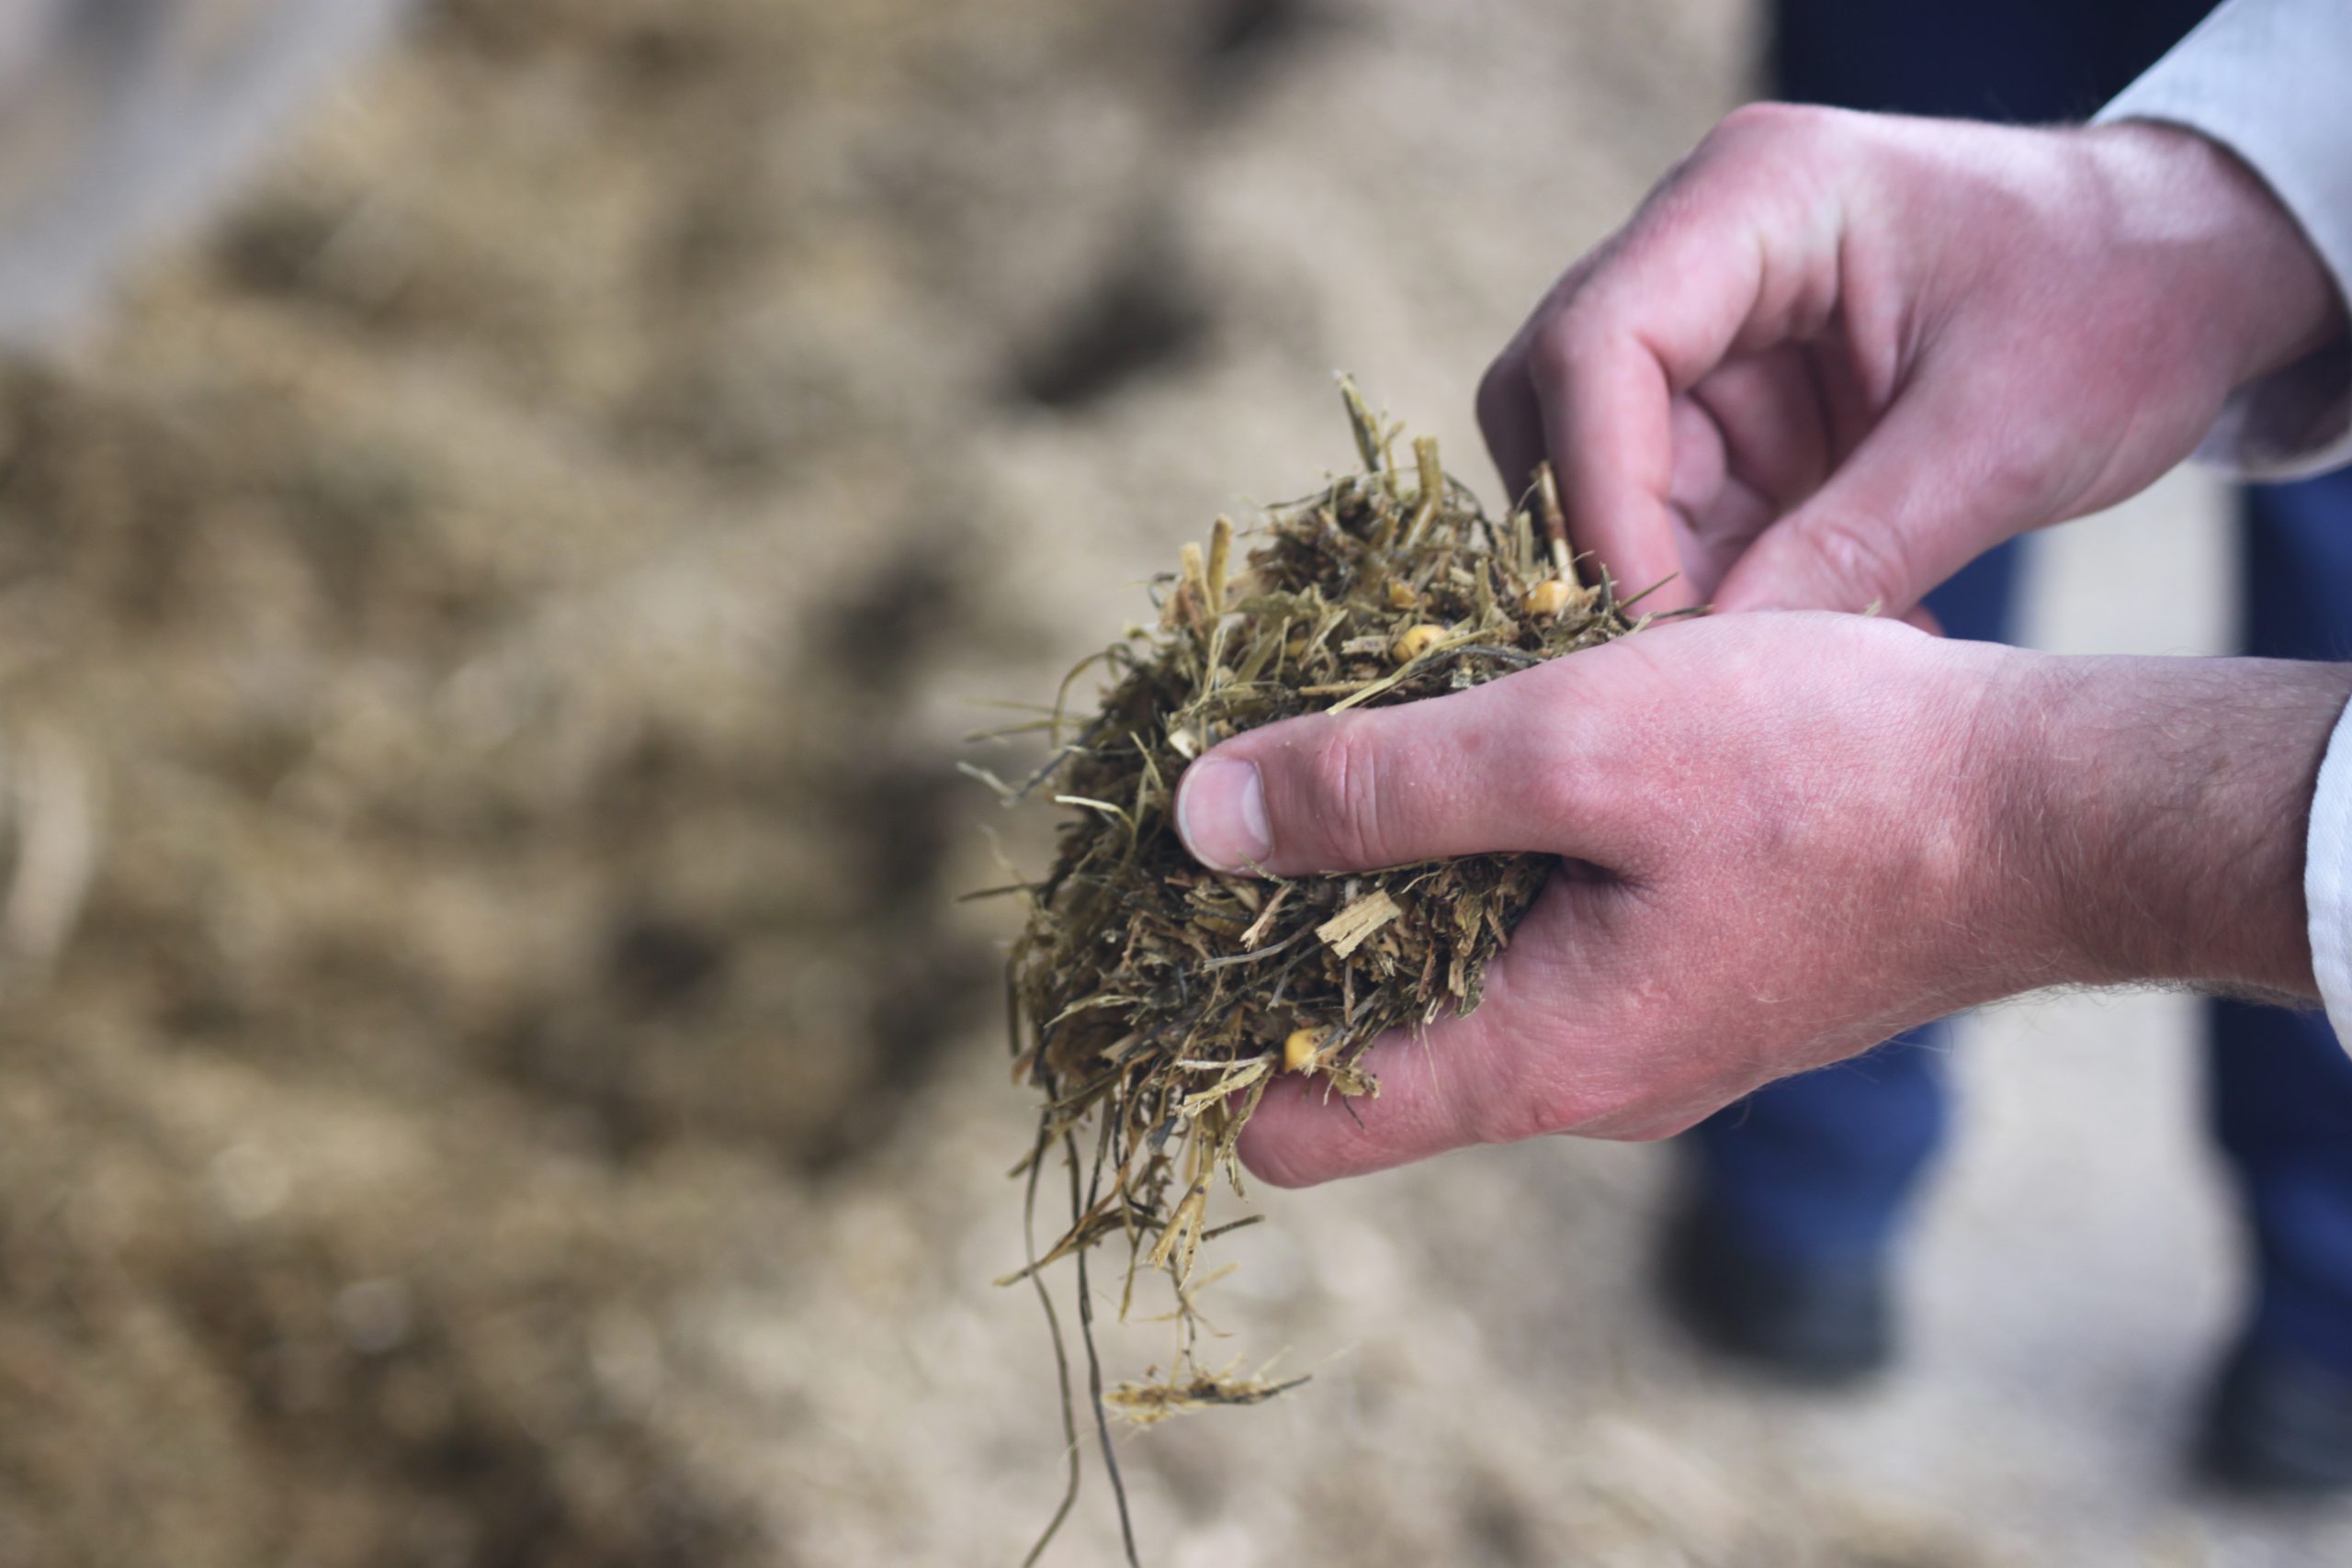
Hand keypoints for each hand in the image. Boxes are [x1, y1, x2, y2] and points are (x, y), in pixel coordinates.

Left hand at [1173, 615, 2343, 1186]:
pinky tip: (1470, 747)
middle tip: (1222, 795)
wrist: (2049, 808)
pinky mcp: (1684, 970)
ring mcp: (1636, 1031)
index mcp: (1532, 1062)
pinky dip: (1479, 860)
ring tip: (1334, 746)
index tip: (1147, 923)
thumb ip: (1380, 787)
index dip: (1195, 1041)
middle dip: (1273, 939)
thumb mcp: (1575, 745)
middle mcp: (1576, 1079)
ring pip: (1448, 981)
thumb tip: (1200, 819)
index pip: (1294, 1129)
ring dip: (1382, 878)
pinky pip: (1535, 939)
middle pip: (1357, 1052)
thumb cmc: (1830, 773)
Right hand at [1476, 107, 2341, 615]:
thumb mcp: (1999, 439)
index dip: (1597, 496)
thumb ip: (1849, 552)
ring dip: (1668, 583)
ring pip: (1597, 474)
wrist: (2192, 271)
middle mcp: (1700, 249)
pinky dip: (1719, 591)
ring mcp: (1708, 327)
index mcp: (1757, 195)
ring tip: (1772, 669)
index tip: (1650, 628)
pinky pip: (1673, 511)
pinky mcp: (1730, 401)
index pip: (1599, 344)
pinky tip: (1802, 646)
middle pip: (1560, 406)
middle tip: (1686, 665)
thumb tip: (1711, 676)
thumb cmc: (2124, 304)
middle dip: (1607, 545)